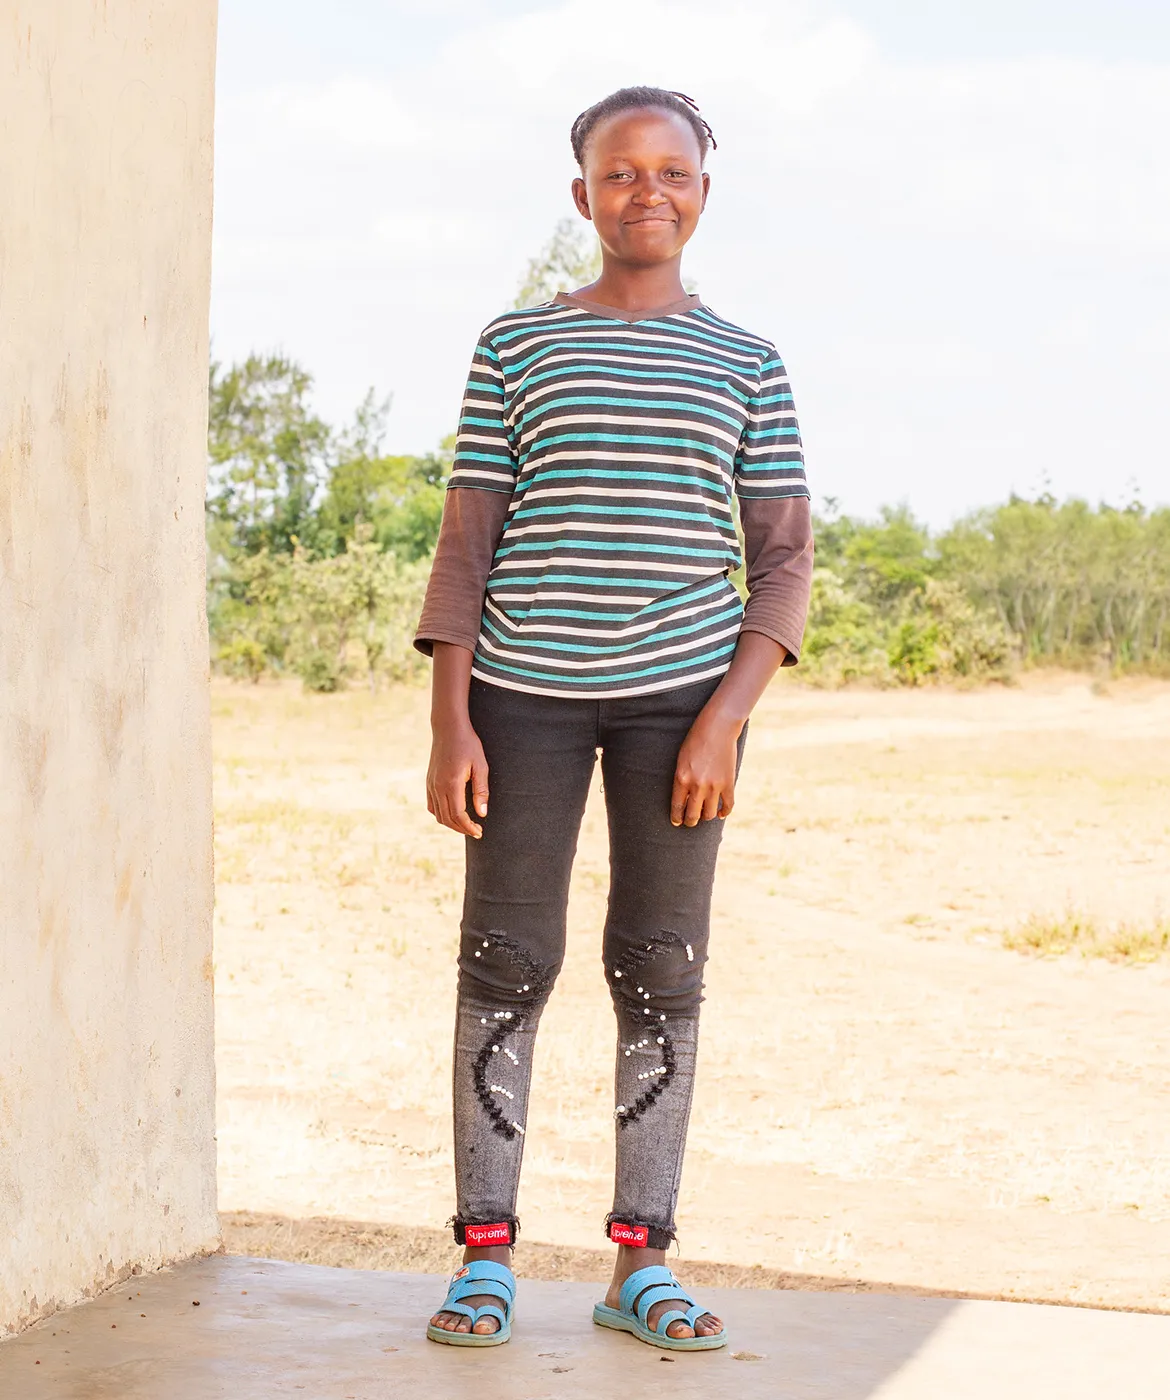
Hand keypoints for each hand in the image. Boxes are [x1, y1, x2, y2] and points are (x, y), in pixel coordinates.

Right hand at [427, 717, 489, 838]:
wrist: (448, 728)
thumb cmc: (468, 744)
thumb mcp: (481, 766)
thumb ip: (481, 791)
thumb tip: (482, 813)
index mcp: (451, 783)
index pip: (458, 815)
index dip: (469, 827)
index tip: (480, 831)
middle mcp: (437, 786)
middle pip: (447, 818)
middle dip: (462, 829)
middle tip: (477, 831)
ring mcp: (431, 784)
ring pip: (438, 815)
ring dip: (452, 824)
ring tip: (467, 825)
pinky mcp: (429, 782)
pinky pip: (432, 806)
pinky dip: (441, 815)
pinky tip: (453, 814)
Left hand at [670, 707, 741, 826]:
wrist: (717, 728)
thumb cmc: (695, 741)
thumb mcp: (681, 760)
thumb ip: (682, 780)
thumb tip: (685, 800)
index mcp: (681, 778)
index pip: (677, 807)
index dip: (677, 818)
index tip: (677, 822)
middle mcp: (697, 785)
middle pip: (693, 815)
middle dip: (690, 821)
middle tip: (689, 821)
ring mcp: (714, 786)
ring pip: (709, 814)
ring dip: (706, 816)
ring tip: (704, 814)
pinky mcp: (729, 783)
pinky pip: (727, 806)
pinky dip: (724, 813)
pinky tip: (720, 813)